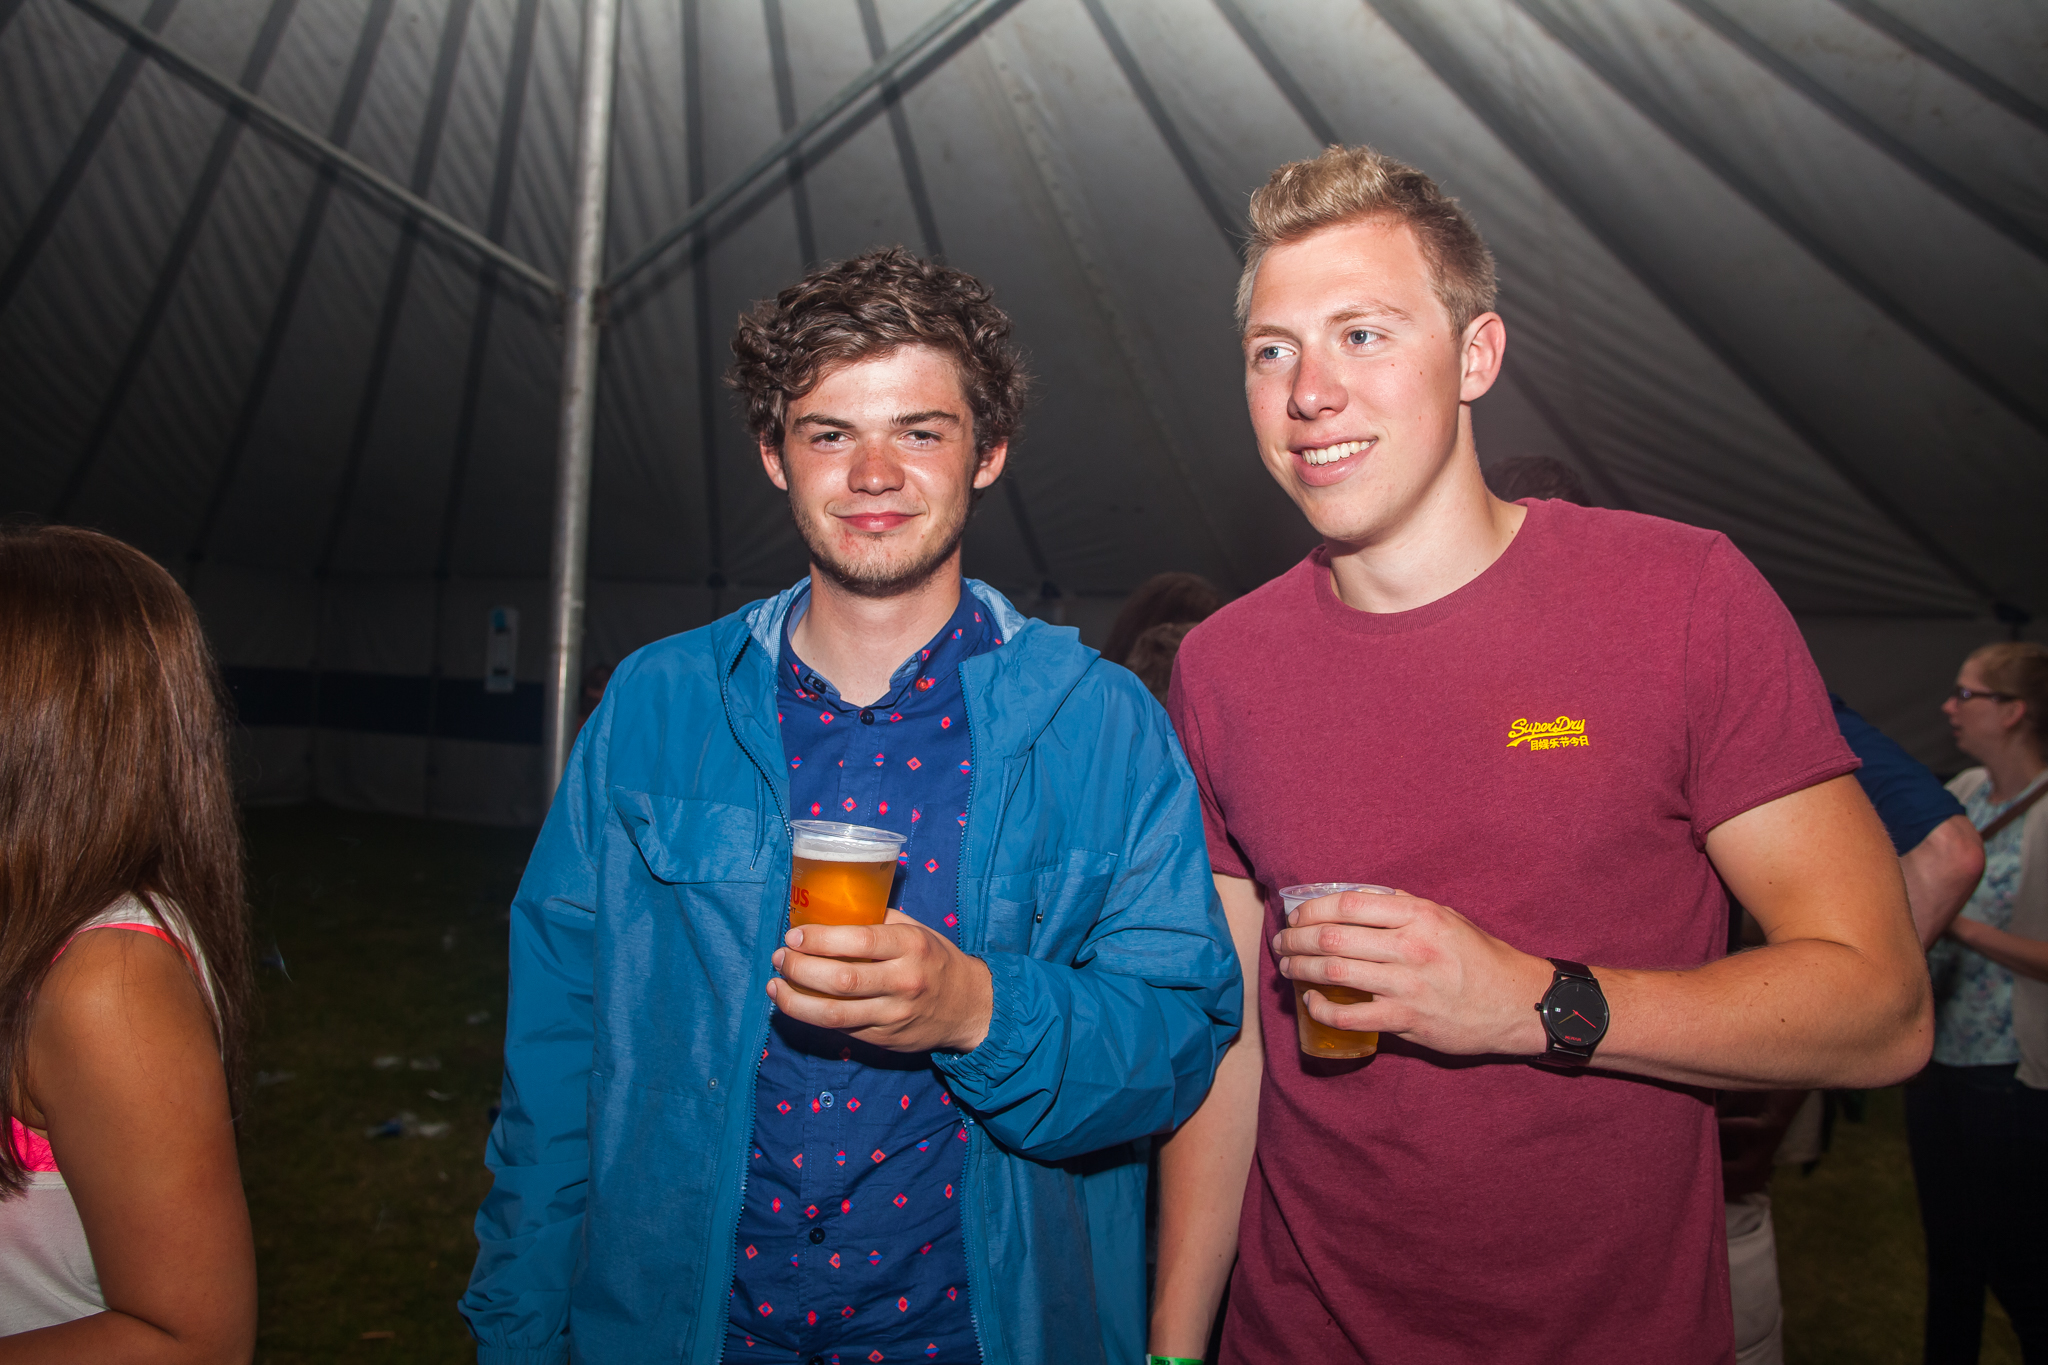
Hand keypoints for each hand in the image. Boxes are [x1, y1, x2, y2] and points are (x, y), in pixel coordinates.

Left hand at [768, 909, 993, 1053]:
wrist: (970, 1007)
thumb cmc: (937, 960)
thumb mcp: (918, 930)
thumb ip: (880, 920)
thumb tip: (833, 907)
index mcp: (911, 946)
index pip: (859, 941)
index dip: (820, 939)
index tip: (793, 935)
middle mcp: (903, 981)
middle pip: (840, 980)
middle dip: (799, 969)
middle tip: (780, 957)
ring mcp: (893, 1015)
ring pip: (834, 1014)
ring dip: (795, 1001)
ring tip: (775, 986)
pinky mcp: (884, 1039)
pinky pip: (841, 1029)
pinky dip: (812, 1017)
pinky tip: (796, 1004)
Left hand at [1269, 889, 1552, 1056]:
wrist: (1516, 1003)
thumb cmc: (1479, 957)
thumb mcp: (1447, 918)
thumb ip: (1404, 906)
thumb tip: (1358, 897)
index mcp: (1419, 915)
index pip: (1348, 904)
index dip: (1312, 909)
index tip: (1296, 916)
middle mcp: (1412, 946)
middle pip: (1333, 938)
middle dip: (1295, 939)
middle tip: (1281, 943)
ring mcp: (1408, 985)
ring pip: (1336, 972)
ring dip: (1300, 969)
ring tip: (1286, 967)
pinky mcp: (1408, 1020)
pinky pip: (1351, 1015)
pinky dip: (1323, 1007)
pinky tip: (1311, 1000)